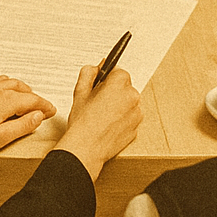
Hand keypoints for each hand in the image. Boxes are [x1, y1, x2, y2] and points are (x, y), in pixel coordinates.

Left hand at [0, 76, 56, 165]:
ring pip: (8, 81)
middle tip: (41, 107)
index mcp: (6, 101)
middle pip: (22, 88)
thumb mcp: (1, 138)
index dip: (44, 106)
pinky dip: (3, 85)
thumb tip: (38, 116)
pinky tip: (1, 92)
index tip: (51, 112)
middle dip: (34, 96)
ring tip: (25, 96)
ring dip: (20, 87)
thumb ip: (23, 126)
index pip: (32, 100)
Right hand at [54, 65, 141, 181]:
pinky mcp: (136, 128)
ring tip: (103, 116)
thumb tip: (96, 68)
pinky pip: (130, 118)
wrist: (86, 148)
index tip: (101, 85)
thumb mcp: (80, 92)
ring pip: (128, 103)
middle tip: (99, 102)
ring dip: (119, 106)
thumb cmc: (82, 123)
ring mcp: (136, 113)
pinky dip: (122, 119)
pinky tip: (108, 125)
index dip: (108, 78)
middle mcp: (132, 97)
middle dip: (114, 92)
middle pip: (125, 87)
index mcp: (119, 84)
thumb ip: (89, 73)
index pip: (119, 71)